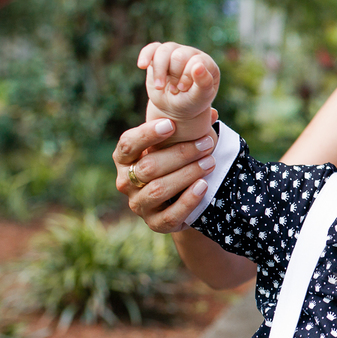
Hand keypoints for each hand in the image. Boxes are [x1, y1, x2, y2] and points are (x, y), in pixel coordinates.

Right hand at [112, 110, 219, 233]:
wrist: (179, 202)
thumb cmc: (174, 164)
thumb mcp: (175, 145)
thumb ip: (187, 128)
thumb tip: (212, 113)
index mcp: (124, 159)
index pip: (127, 145)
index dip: (147, 134)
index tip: (171, 124)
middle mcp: (125, 182)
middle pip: (148, 167)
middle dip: (180, 153)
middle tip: (206, 143)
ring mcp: (139, 205)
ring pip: (158, 190)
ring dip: (187, 174)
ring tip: (210, 162)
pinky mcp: (155, 224)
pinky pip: (170, 215)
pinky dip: (188, 200)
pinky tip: (203, 186)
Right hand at [138, 42, 220, 122]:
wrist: (174, 108)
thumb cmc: (191, 103)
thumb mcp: (200, 97)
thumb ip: (204, 83)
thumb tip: (199, 65)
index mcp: (206, 63)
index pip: (196, 61)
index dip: (187, 76)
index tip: (183, 89)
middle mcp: (191, 54)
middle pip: (179, 56)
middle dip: (174, 76)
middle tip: (175, 90)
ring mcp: (175, 52)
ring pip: (164, 51)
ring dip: (160, 71)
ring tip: (160, 86)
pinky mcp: (159, 55)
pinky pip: (152, 48)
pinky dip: (145, 56)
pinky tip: (142, 66)